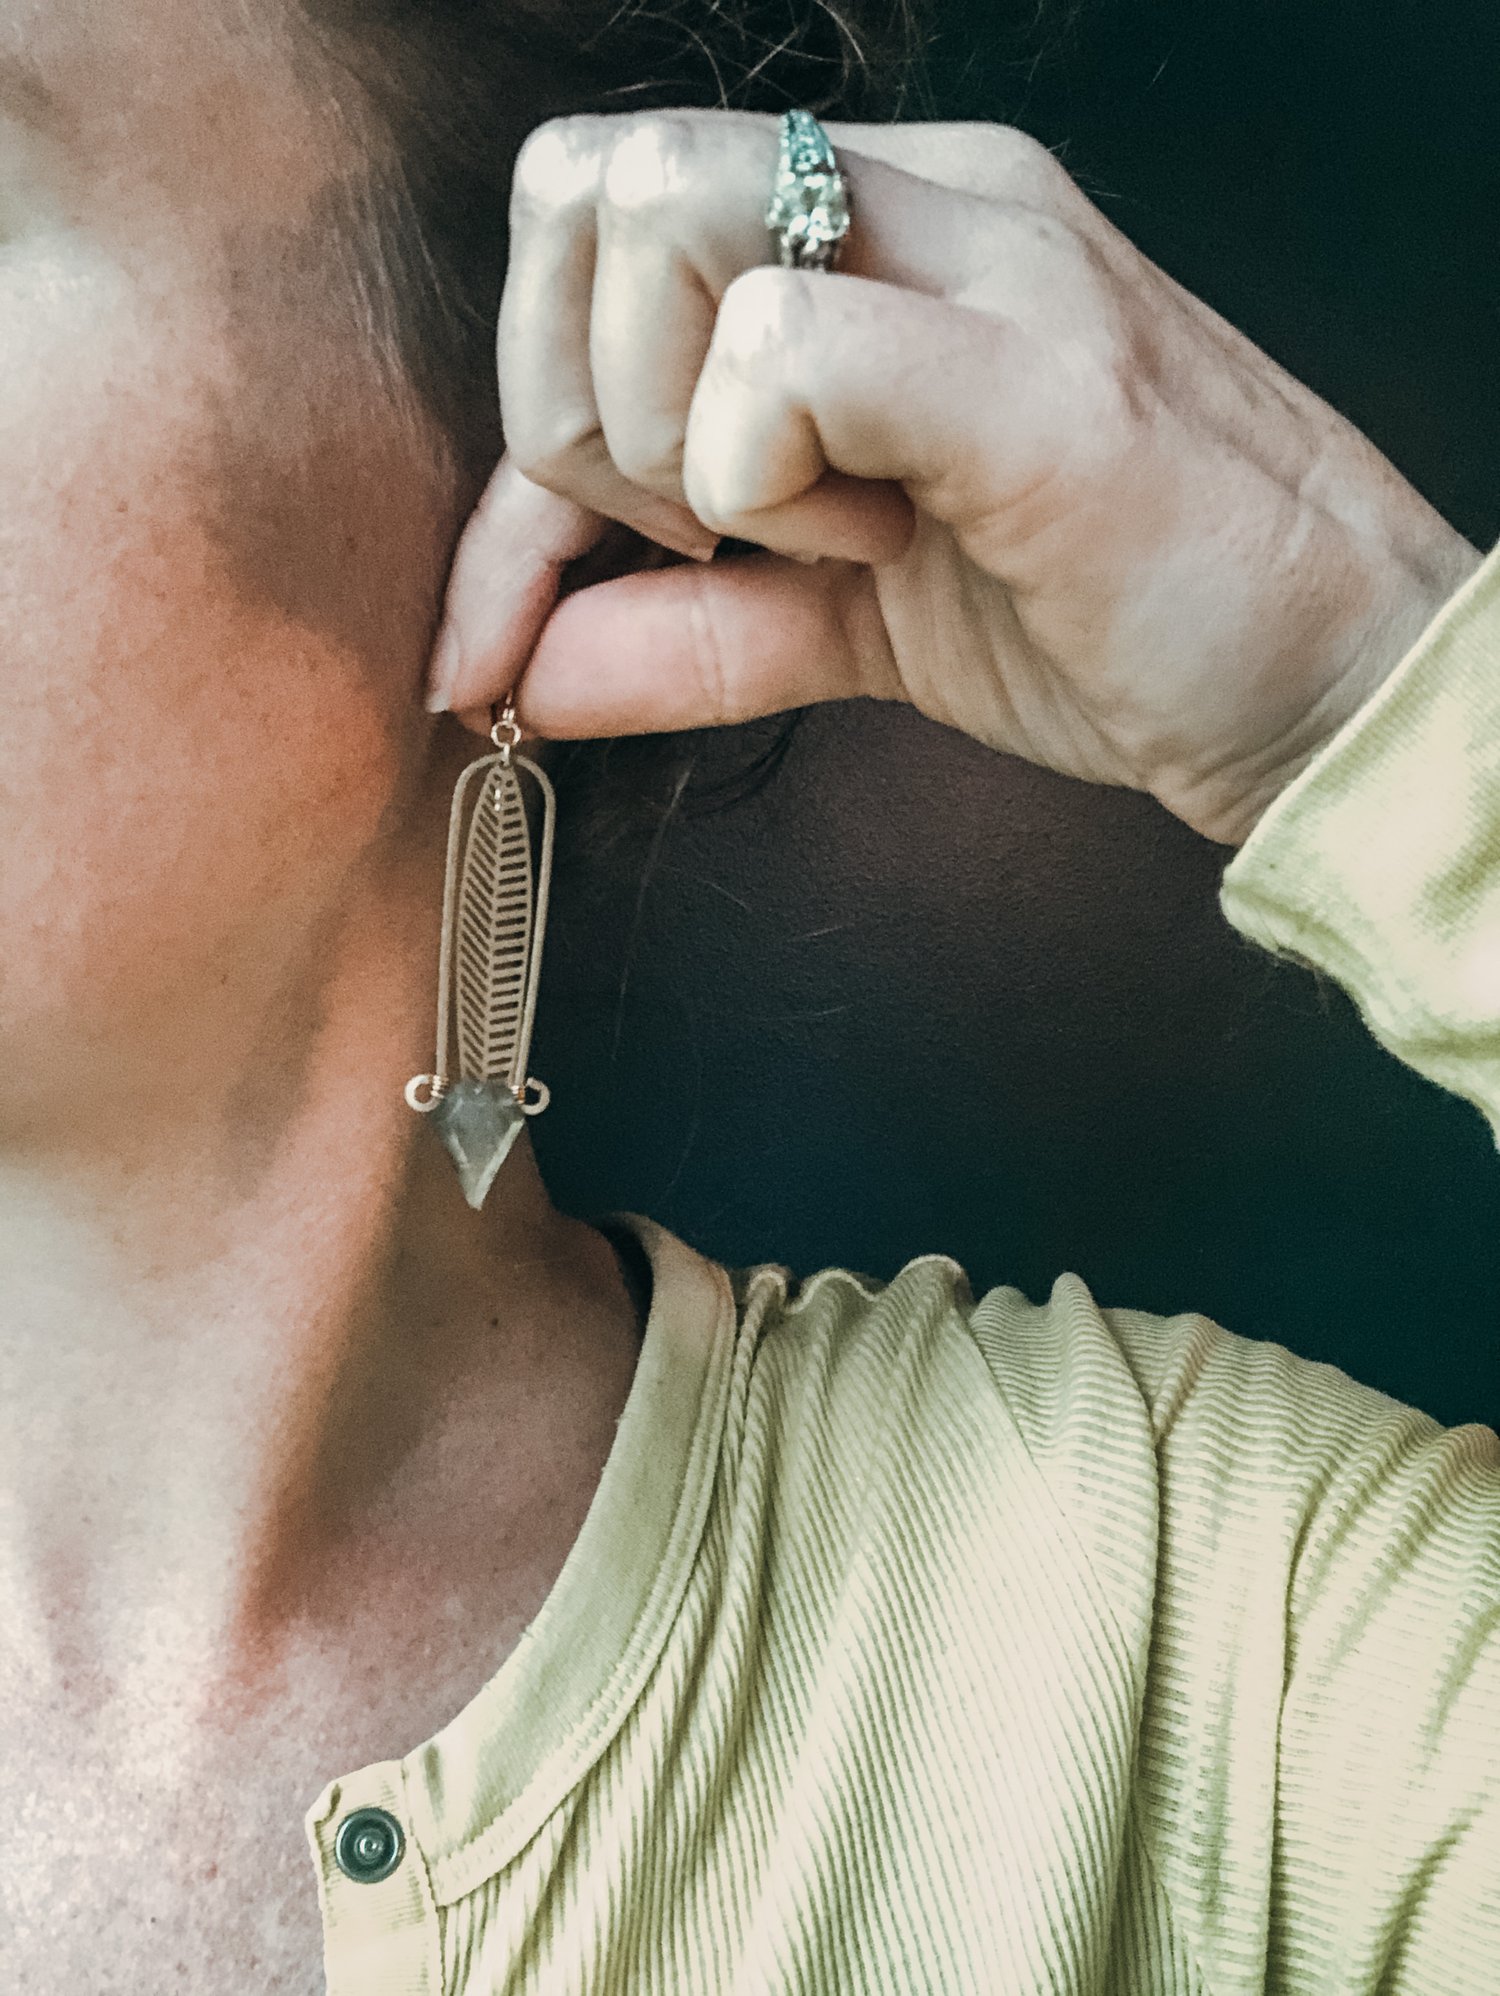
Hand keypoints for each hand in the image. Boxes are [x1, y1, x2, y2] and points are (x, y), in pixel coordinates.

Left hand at [426, 111, 1480, 843]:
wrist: (1323, 681)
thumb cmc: (1113, 622)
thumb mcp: (856, 622)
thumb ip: (687, 629)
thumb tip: (518, 670)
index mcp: (878, 231)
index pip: (594, 226)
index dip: (520, 430)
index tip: (527, 609)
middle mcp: (922, 198)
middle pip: (587, 180)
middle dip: (568, 406)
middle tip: (695, 535)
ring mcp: (984, 262)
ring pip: (658, 216)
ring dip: (668, 434)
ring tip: (819, 534)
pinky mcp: (1031, 373)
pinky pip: (785, 342)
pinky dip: (757, 478)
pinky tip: (873, 545)